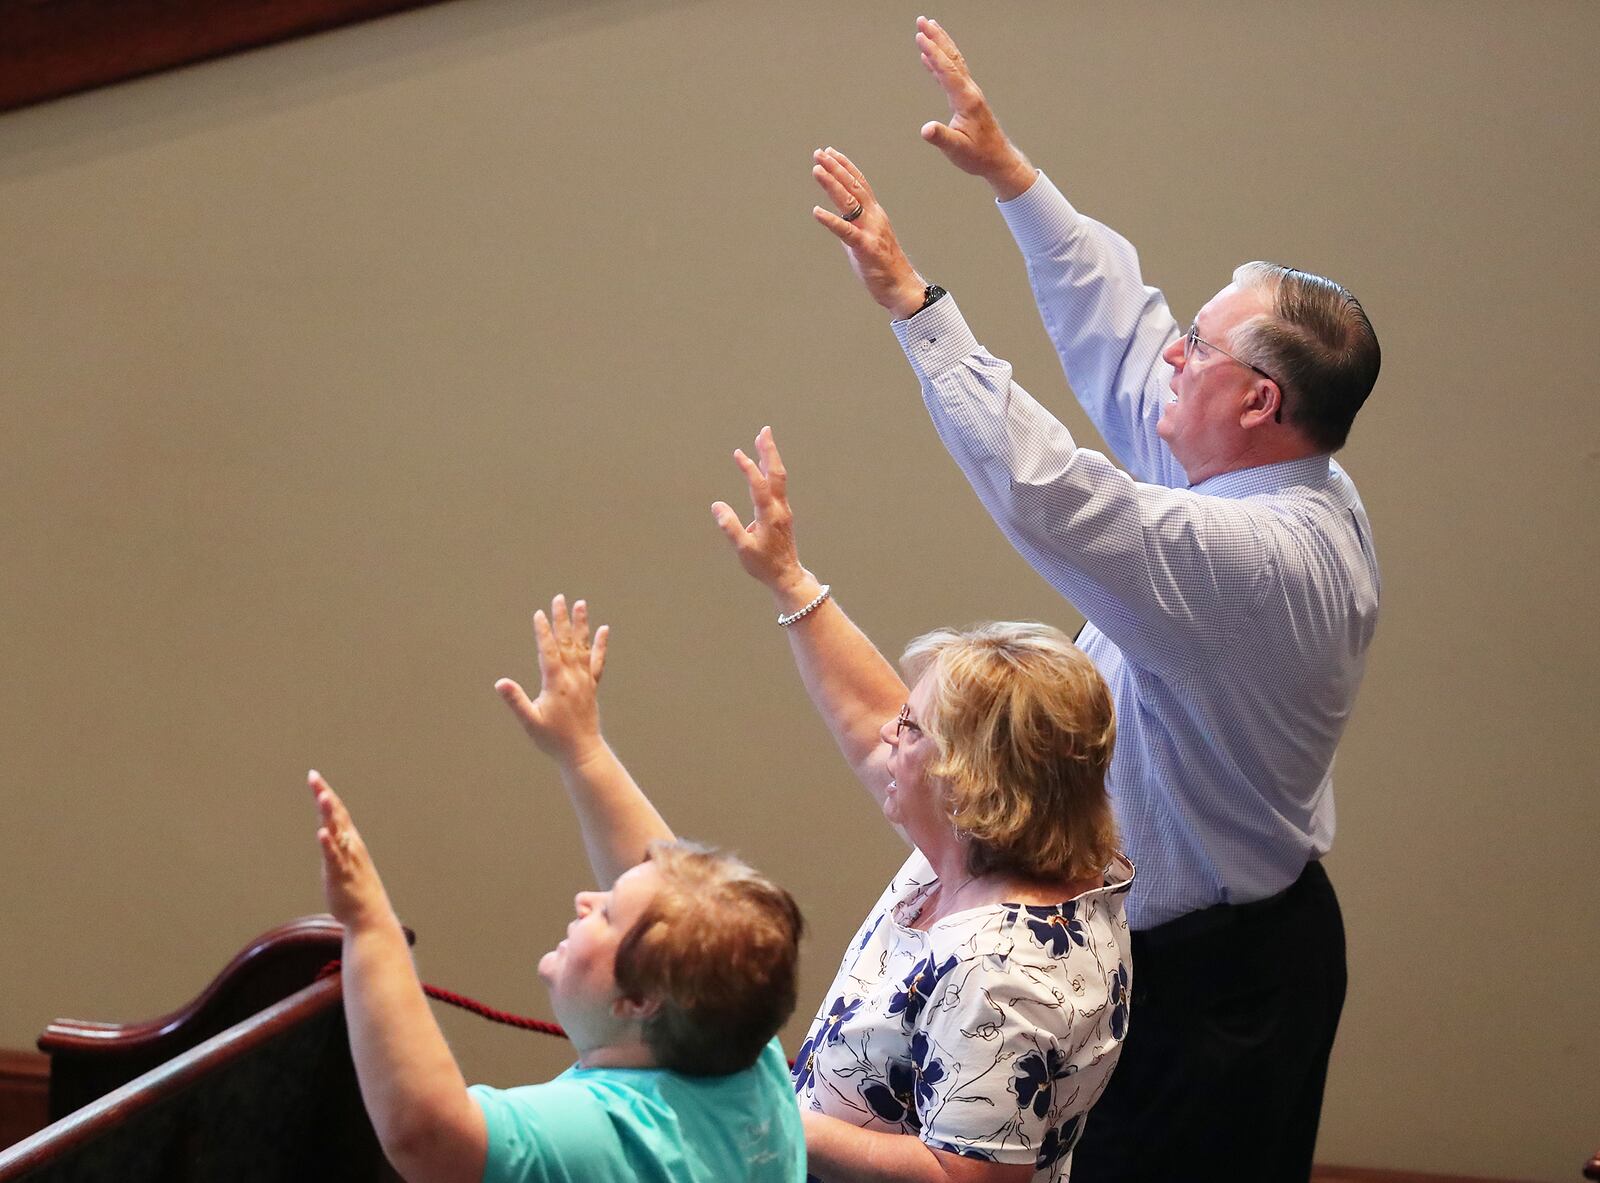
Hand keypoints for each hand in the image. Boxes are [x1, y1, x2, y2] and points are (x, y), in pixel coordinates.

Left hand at [311, 771, 395, 931]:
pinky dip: (328, 844)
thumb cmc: (358, 892)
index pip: (337, 812)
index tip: (314, 777)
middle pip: (337, 815)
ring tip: (322, 796)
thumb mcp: (347, 863)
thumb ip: (338, 848)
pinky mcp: (341, 875)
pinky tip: (321, 832)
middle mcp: (350, 845)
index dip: (325, 794)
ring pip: (337, 832)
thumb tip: (331, 835)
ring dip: (329, 814)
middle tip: (314, 777)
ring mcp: (346, 859)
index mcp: (350, 841)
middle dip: (324, 796)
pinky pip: (334, 857)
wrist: (370, 917)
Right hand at [496, 594, 609, 764]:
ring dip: (581, 625)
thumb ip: (516, 701)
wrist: (582, 752)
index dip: (542, 632)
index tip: (539, 614)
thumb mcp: (530, 722)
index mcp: (556, 682)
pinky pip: (597, 661)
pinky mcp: (592, 686)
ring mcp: (584, 680)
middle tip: (559, 598)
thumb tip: (500, 683)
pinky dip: (600, 645)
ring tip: (581, 604)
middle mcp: (573, 677)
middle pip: (566, 642)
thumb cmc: (553, 740)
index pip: (548, 650)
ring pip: (582, 646)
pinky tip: (604, 630)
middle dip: (561, 619)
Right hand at [711, 427, 813, 603]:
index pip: (758, 486)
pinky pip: (778, 485)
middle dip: (769, 451)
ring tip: (762, 439)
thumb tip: (717, 505)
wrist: (787, 575)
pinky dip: (771, 470)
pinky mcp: (782, 513)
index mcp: (769, 516)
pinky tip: (764, 465)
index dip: (748, 468)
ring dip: (770, 457)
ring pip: (778, 477)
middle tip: (764, 430)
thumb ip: (730, 527)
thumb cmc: (764, 565)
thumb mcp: (743, 549)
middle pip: (776, 474)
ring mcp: (783, 509)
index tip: (738, 453)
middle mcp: (779, 508)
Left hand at [811, 147, 926, 318]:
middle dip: (836, 168)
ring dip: (832, 185)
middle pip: (854, 187)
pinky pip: (846, 232)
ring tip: (817, 170)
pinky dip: (830, 220)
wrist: (901, 287)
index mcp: (875, 214)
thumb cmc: (883, 266)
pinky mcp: (865, 248)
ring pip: (850, 203)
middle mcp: (874, 217)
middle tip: (819, 153)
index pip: (859, 184)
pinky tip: (816, 212)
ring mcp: (871, 231)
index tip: (830, 152)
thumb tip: (837, 220)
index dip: (845, 167)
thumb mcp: (866, 240)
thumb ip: (852, 228)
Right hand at [915, 16, 1034, 200]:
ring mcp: (968, 93)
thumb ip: (941, 138)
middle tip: (922, 20)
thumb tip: (925, 130)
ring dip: (940, 44)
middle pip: (951, 58)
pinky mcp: (965, 98)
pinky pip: (950, 74)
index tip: (920, 37)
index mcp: (966, 100)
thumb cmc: (978, 155)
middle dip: (936, 38)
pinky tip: (927, 59)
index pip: (947, 71)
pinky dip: (938, 63)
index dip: (933, 53)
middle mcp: (969, 91)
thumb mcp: (957, 150)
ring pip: (953, 61)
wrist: (997, 159)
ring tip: (927, 28)